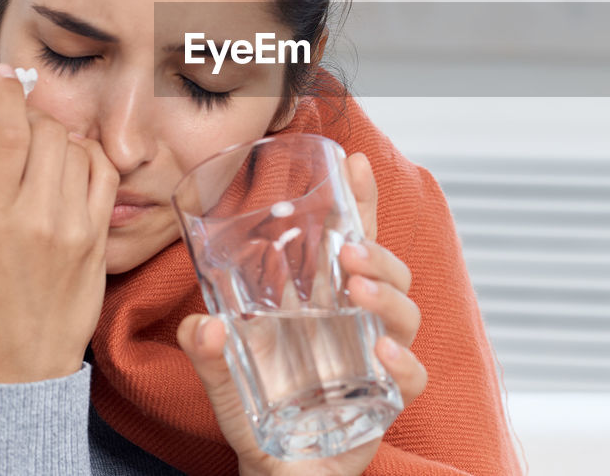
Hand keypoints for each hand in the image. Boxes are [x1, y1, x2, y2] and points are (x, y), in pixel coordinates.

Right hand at [0, 64, 118, 381]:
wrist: (24, 361)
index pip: (9, 135)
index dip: (6, 95)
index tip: (0, 78)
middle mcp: (37, 217)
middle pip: (48, 134)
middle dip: (32, 115)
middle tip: (19, 120)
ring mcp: (75, 226)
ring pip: (77, 149)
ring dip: (59, 136)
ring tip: (43, 146)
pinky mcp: (100, 236)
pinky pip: (104, 174)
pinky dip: (89, 157)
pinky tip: (74, 161)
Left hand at [177, 153, 427, 475]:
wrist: (277, 471)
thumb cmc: (258, 413)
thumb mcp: (223, 376)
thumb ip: (207, 351)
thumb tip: (198, 322)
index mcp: (324, 301)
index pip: (351, 241)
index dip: (359, 202)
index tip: (356, 164)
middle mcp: (357, 322)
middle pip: (388, 270)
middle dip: (375, 254)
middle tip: (347, 252)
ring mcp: (376, 357)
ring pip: (406, 313)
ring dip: (387, 295)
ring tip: (358, 290)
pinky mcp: (386, 399)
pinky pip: (411, 375)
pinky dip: (402, 361)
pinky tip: (380, 352)